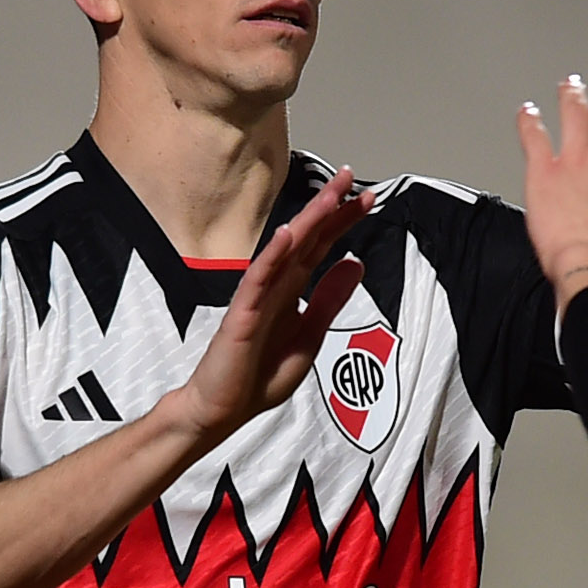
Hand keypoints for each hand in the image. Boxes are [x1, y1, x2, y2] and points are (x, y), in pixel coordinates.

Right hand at [165, 168, 372, 444]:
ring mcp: (257, 297)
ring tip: (328, 197)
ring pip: (284, 252)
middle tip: (348, 177)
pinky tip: (286, 235)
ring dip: (306, 223)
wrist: (221, 410)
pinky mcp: (241, 315)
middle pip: (305, 240)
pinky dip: (271, 257)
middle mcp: (276, 286)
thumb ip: (330, 301)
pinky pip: (257, 281)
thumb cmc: (258, 376)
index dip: (342, 222)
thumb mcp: (310, 337)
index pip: (320, 248)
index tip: (366, 198)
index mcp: (292, 291)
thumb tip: (355, 263)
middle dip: (328, 209)